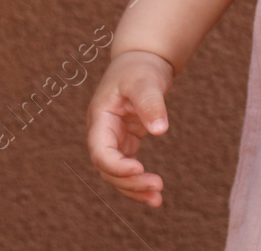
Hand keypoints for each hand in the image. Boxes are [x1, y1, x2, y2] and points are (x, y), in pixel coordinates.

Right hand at [86, 50, 175, 206]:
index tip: (139, 169)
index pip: (100, 150)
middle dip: (129, 181)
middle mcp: (102, 132)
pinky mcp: (126, 142)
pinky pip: (128, 168)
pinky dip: (138, 181)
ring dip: (133, 188)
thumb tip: (160, 130)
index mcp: (100, 118)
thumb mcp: (146, 81)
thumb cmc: (140, 68)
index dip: (116, 164)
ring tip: (157, 200)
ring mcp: (113, 139)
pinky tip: (154, 193)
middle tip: (157, 187)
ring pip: (116, 173)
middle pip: (107, 168)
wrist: (142, 60)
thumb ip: (151, 104)